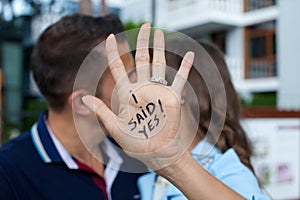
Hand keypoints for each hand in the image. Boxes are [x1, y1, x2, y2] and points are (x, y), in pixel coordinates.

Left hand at [82, 23, 193, 169]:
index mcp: (127, 94)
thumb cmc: (136, 144)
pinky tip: (188, 53)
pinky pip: (179, 79)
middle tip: (145, 25)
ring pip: (158, 63)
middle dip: (142, 41)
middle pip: (141, 59)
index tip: (109, 37)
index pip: (118, 68)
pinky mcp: (173, 98)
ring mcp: (158, 91)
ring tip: (159, 32)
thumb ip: (102, 112)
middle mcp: (142, 88)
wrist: (157, 154)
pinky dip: (185, 67)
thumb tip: (84, 97)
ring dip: (160, 47)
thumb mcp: (115, 128)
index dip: (112, 53)